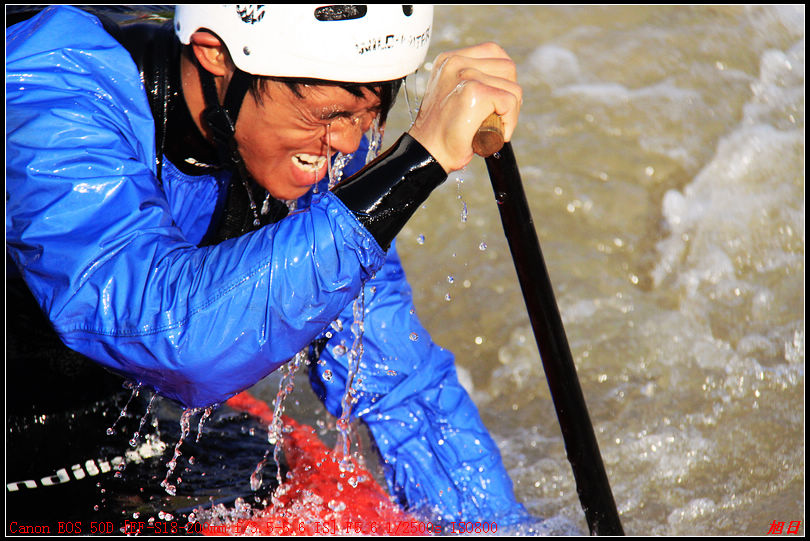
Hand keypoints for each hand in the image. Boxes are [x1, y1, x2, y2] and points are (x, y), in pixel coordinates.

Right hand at [407, 42, 521, 172]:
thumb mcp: (453, 94)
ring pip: (513, 87)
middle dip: (510, 94)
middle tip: (495, 116)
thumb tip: (504, 79)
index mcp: (450, 59)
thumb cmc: (443, 132)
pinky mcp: (475, 92)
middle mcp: (456, 62)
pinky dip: (510, 122)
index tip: (494, 100)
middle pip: (508, 67)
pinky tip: (495, 133)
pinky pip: (510, 102)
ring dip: (511, 111)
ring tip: (492, 126)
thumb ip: (472, 79)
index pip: (494, 52)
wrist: (428, 153)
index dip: (502, 78)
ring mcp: (466, 75)